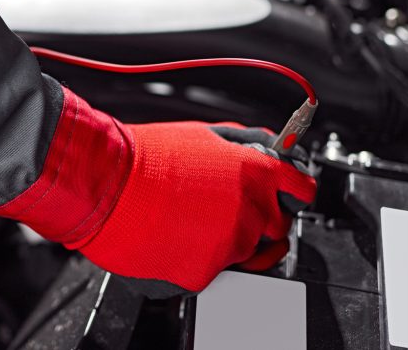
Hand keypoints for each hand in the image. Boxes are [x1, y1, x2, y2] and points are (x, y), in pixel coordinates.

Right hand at [0, 89, 315, 296]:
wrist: (105, 186)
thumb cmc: (144, 157)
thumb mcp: (201, 134)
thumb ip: (244, 144)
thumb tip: (268, 145)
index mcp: (256, 172)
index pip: (302, 189)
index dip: (295, 191)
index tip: (289, 194)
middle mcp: (252, 209)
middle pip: (278, 226)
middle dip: (259, 219)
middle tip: (224, 209)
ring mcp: (232, 244)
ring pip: (246, 252)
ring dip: (228, 240)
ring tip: (192, 221)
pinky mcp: (207, 272)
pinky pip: (214, 270)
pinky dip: (198, 257)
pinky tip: (176, 236)